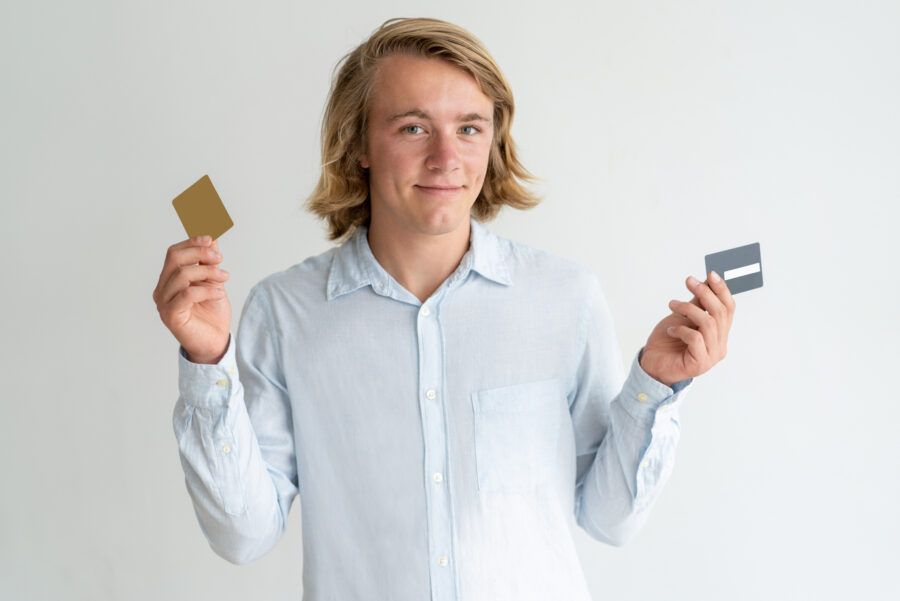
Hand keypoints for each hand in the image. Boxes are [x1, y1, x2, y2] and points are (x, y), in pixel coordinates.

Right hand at [152, 235, 231, 363]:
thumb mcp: (214, 282)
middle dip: (199, 253)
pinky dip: (207, 290)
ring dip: (207, 272)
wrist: (215, 342)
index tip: (211, 239)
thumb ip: (209, 262)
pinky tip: (220, 293)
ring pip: (182, 275)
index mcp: (169, 280)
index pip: (174, 253)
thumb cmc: (212, 314)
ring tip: (224, 278)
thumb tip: (211, 237)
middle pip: (175, 259)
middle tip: (219, 258)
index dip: (192, 242)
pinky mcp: (171, 316)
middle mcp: (162, 290)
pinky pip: (187, 294)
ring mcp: (164, 303)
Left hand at [639, 271, 735, 385]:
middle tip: (688, 281)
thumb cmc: (668, 341)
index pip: (729, 308)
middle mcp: (720, 345)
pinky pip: (695, 338)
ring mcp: (711, 356)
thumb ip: (699, 303)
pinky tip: (671, 330)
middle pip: (720, 313)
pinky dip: (681, 329)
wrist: (652, 363)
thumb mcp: (684, 316)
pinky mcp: (700, 363)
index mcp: (719, 333)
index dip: (722, 290)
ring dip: (688, 309)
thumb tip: (708, 281)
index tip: (710, 274)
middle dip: (704, 293)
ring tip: (672, 305)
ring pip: (708, 323)